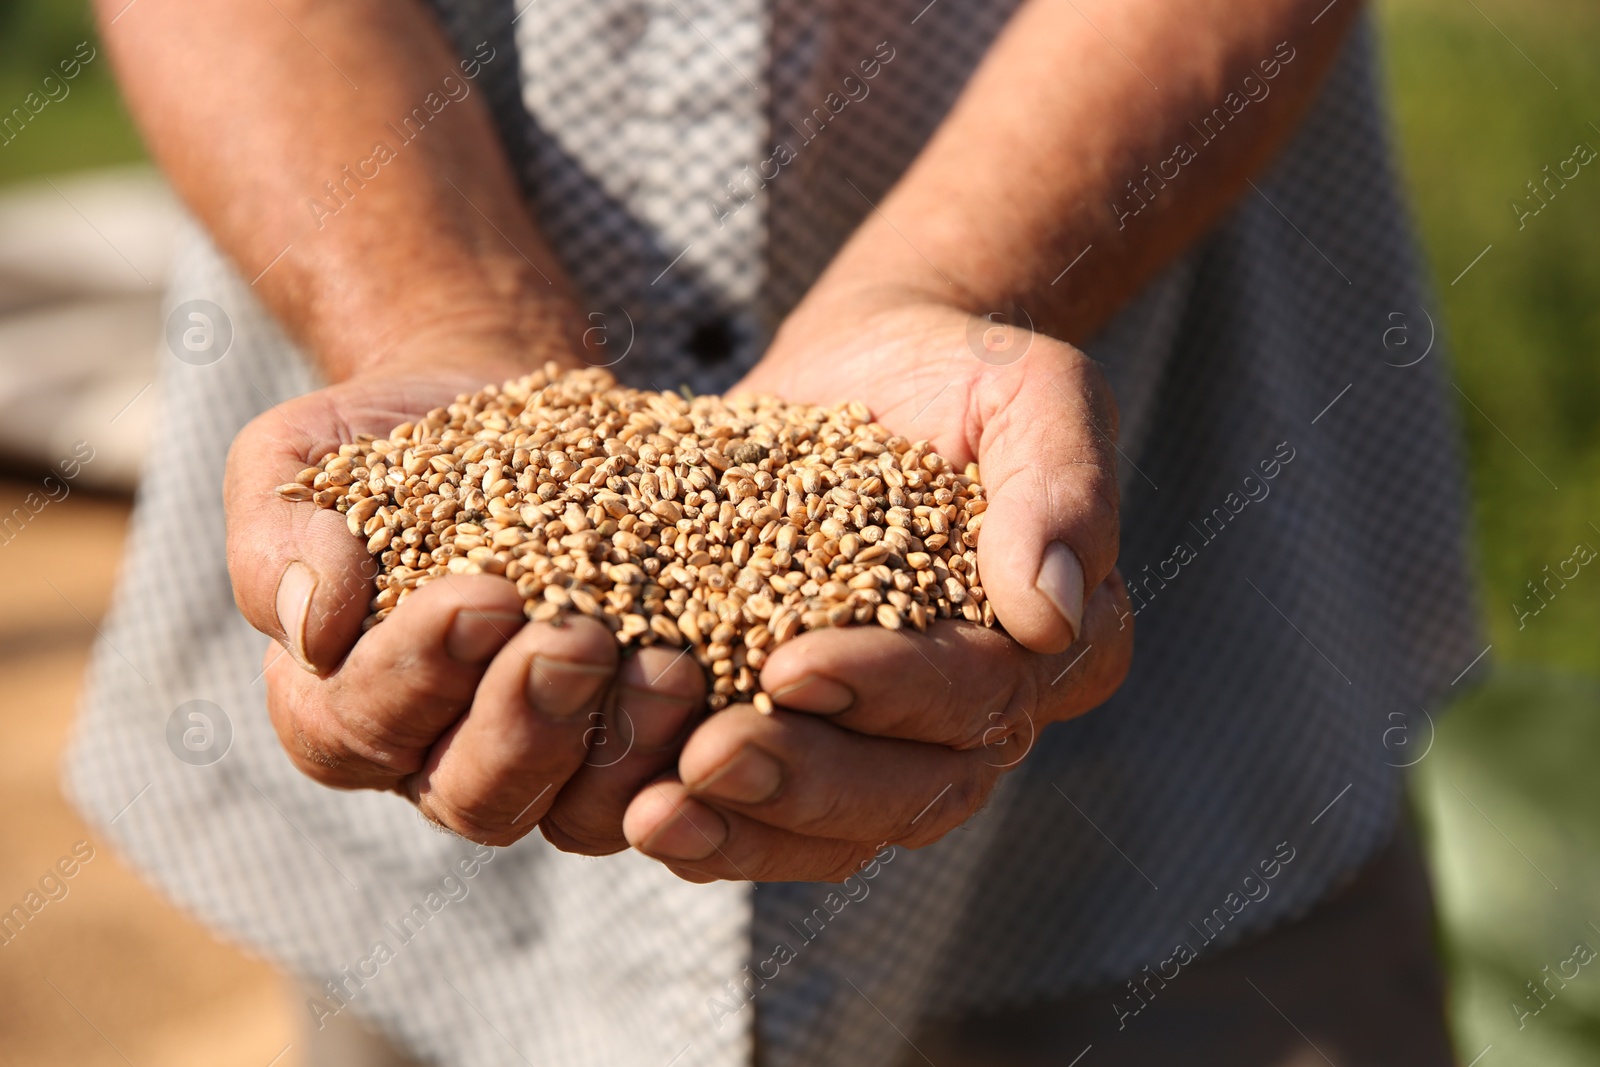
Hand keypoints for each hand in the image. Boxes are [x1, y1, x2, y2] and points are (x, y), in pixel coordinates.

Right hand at [227, 356, 703, 850]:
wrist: (500, 413)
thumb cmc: (381, 442)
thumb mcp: (296, 459)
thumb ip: (277, 537)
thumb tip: (311, 625)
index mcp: (336, 709)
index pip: (356, 726)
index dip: (415, 673)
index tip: (481, 595)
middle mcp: (437, 759)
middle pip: (474, 794)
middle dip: (526, 723)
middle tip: (578, 640)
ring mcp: (545, 761)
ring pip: (576, 811)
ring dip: (623, 748)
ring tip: (669, 668)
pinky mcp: (628, 735)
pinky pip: (664, 776)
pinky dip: (692, 738)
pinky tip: (725, 674)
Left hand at [621, 295, 1133, 880]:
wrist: (863, 369)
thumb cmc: (955, 371)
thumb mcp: (1031, 390)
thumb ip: (1062, 485)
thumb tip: (1050, 617)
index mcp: (1057, 643)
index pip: (980, 694)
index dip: (888, 691)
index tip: (791, 666)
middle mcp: (985, 713)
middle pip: (914, 788)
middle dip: (808, 780)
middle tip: (708, 758)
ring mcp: (894, 740)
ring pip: (843, 828)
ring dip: (750, 830)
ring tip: (656, 814)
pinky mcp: (812, 737)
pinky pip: (780, 822)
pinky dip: (718, 832)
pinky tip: (647, 818)